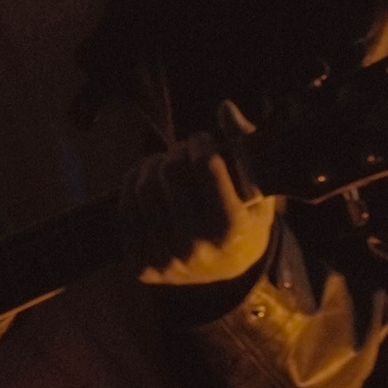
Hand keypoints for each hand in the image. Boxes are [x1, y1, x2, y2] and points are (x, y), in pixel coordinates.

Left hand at [119, 103, 277, 289]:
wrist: (227, 279)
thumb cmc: (246, 223)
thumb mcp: (260, 189)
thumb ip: (247, 146)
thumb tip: (224, 108)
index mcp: (232, 228)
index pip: (205, 164)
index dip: (202, 143)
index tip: (204, 141)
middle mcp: (196, 248)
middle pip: (171, 171)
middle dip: (177, 152)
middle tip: (184, 153)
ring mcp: (165, 259)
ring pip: (143, 187)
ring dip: (153, 165)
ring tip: (167, 165)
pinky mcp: (142, 265)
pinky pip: (126, 208)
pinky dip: (134, 186)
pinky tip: (149, 181)